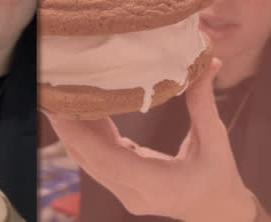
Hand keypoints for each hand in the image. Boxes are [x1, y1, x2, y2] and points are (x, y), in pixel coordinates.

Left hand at [45, 59, 256, 221]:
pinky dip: (89, 136)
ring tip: (61, 97)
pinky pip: (97, 160)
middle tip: (50, 94)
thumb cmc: (220, 179)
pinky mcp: (120, 187)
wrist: (219, 214)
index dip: (81, 136)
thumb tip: (209, 63)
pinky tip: (83, 109)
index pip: (109, 161)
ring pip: (89, 160)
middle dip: (68, 127)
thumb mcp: (217, 142)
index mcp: (157, 184)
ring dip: (75, 130)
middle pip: (90, 159)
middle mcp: (133, 194)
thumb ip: (204, 104)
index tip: (60, 111)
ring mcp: (124, 194)